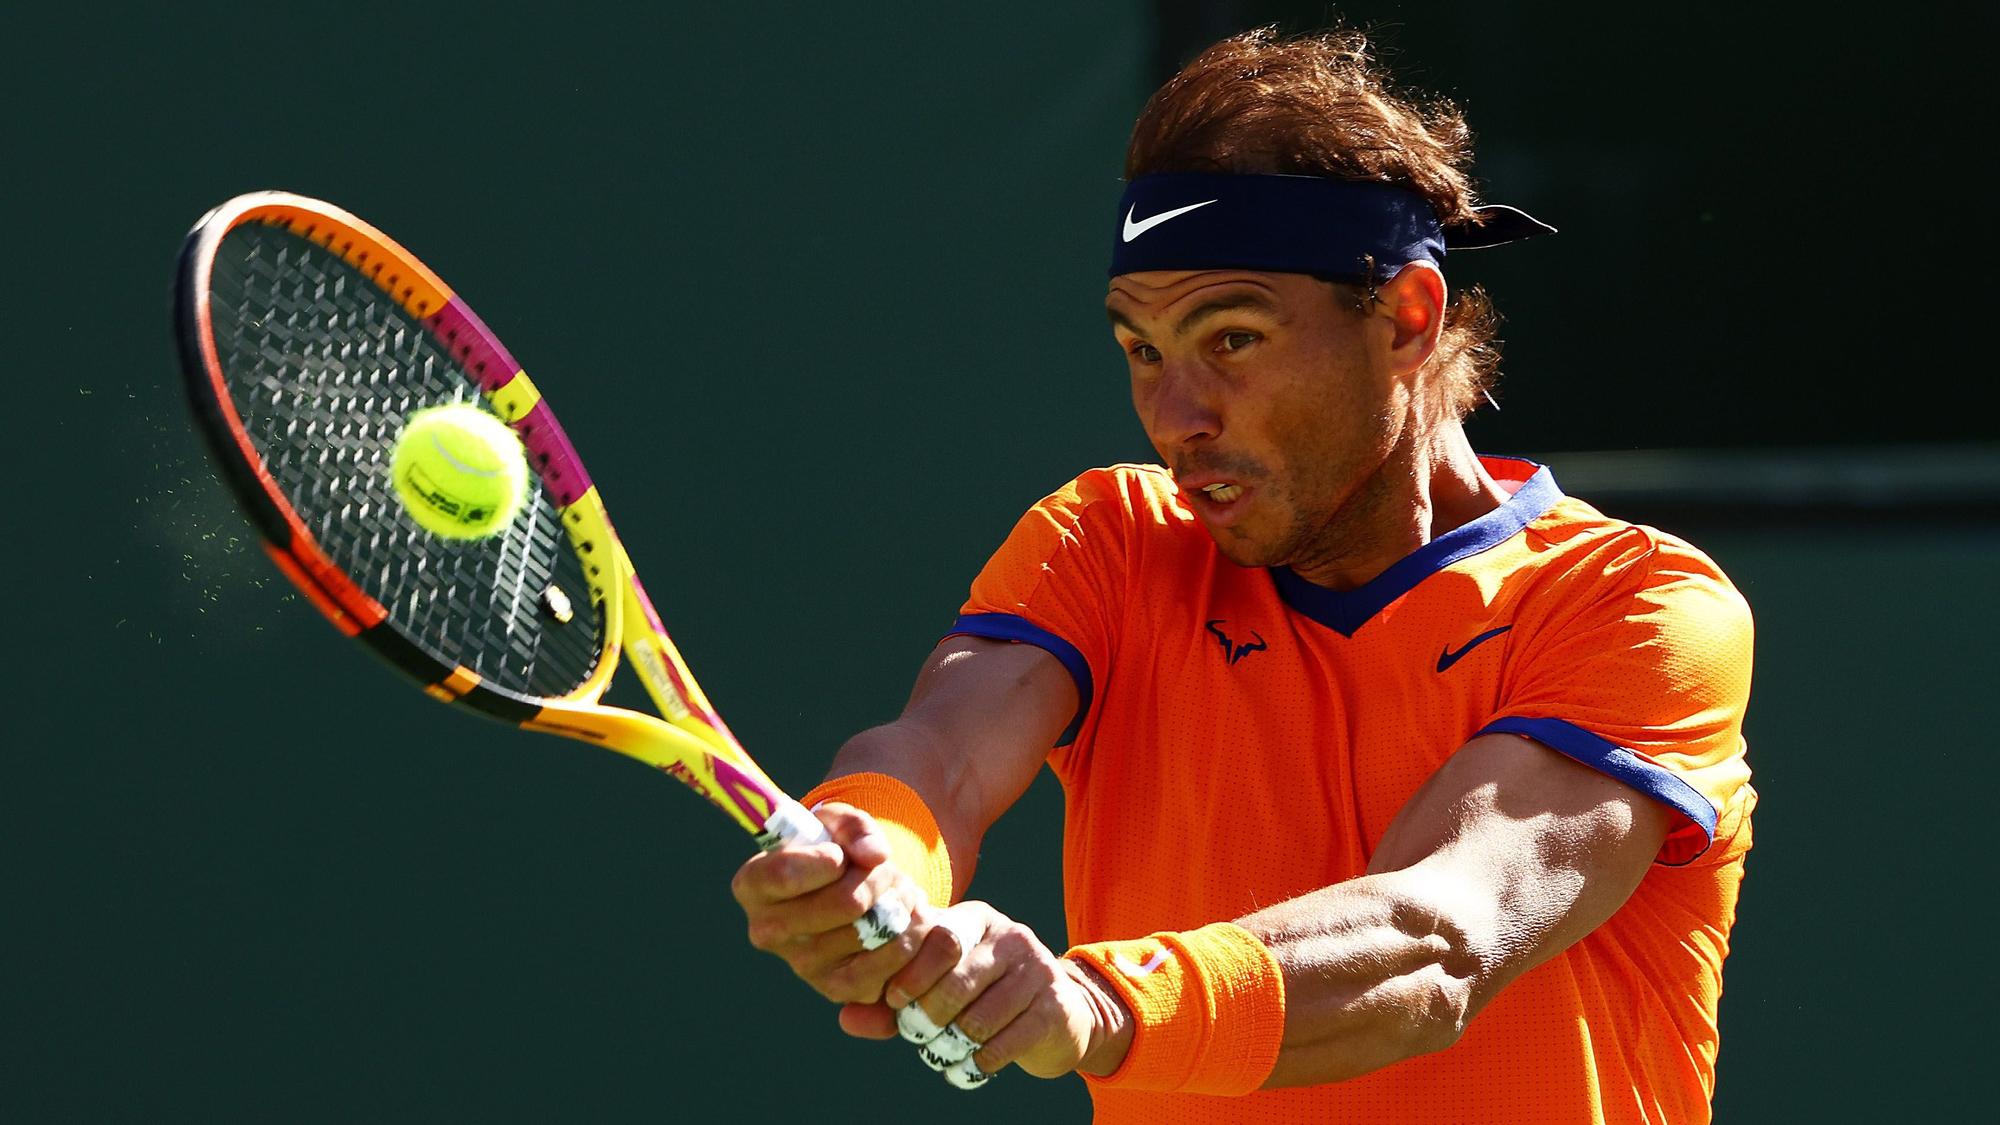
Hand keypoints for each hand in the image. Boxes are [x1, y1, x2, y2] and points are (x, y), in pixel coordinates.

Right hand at [729, 802, 944, 1003]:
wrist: (847, 892)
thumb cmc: (833, 850)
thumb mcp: (837, 823)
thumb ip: (855, 828)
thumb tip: (874, 856)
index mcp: (753, 885)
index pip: (784, 874)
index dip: (825, 861)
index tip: (841, 855)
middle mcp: (767, 931)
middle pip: (845, 902)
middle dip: (878, 877)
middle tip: (885, 869)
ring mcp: (802, 965)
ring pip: (873, 930)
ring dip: (899, 903)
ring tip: (897, 890)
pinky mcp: (837, 988)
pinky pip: (889, 961)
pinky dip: (908, 934)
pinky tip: (901, 918)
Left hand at [884, 901, 1132, 1081]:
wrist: (1059, 1017)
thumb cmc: (983, 998)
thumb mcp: (940, 988)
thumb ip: (892, 1003)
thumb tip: (845, 1019)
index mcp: (976, 920)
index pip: (937, 936)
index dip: (909, 972)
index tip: (895, 1000)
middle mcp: (1009, 936)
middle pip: (955, 979)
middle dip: (928, 1015)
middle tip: (918, 1034)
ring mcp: (1036, 969)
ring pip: (978, 1016)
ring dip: (953, 1044)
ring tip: (946, 1051)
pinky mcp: (1054, 1006)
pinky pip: (1005, 1042)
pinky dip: (980, 1061)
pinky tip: (973, 1064)